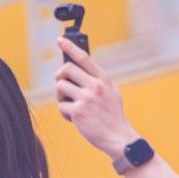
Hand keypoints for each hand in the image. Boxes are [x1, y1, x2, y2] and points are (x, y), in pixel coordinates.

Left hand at [54, 37, 135, 156]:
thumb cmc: (112, 115)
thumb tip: (75, 70)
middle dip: (60, 77)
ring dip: (61, 97)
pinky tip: (74, 118)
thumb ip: (97, 81)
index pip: (84, 58)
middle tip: (63, 86)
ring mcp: (86, 98)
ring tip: (71, 106)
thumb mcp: (111, 92)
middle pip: (66, 69)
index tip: (60, 40)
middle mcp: (95, 86)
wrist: (118, 137)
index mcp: (103, 79)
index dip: (70, 47)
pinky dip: (64, 113)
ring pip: (60, 87)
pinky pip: (61, 105)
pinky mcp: (78, 111)